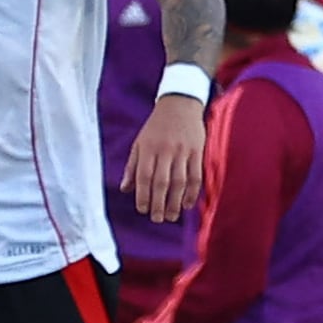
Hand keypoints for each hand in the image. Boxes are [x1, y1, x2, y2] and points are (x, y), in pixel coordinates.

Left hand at [124, 89, 206, 221]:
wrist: (180, 103)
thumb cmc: (156, 126)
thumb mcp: (139, 143)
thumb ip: (132, 166)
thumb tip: (125, 189)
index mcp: (148, 148)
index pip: (144, 176)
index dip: (143, 195)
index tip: (142, 210)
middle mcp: (165, 150)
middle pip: (162, 182)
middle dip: (159, 204)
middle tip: (157, 219)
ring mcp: (182, 151)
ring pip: (180, 181)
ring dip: (175, 202)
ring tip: (172, 216)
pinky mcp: (197, 151)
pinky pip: (196, 175)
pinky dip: (192, 192)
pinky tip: (188, 204)